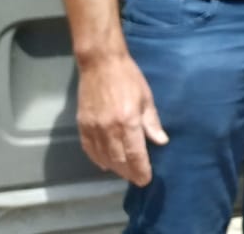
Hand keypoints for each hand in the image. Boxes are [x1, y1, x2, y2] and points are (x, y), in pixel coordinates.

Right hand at [74, 50, 166, 186]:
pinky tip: (105, 164)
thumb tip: (161, 141)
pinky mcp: (82, 125)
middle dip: (129, 172)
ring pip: (103, 157)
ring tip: (124, 173)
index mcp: (128, 121)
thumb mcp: (146, 98)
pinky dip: (97, 159)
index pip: (135, 154)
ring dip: (114, 168)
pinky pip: (88, 149)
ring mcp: (93, 128)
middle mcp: (109, 128)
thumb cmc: (128, 78)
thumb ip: (152, 123)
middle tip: (137, 179)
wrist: (100, 64)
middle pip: (118, 159)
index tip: (145, 179)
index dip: (141, 169)